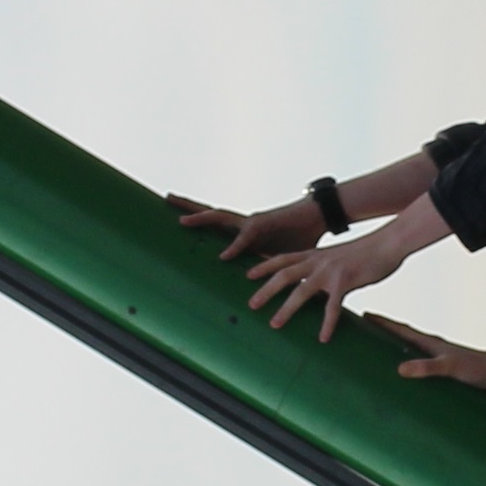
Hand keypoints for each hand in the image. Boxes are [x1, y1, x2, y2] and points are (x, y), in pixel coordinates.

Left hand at [172, 190, 320, 260]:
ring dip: (202, 218)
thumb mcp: (277, 259)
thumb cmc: (299, 237)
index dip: (198, 221)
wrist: (318, 218)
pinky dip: (235, 247)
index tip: (177, 219)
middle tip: (167, 198)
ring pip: (221, 217)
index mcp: (244, 232)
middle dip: (189, 207)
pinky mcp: (265, 225)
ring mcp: (252, 222)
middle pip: (211, 214)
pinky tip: (224, 256)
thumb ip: (265, 269)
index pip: (215, 223)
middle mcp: (243, 224)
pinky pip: (246, 236)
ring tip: (182, 220)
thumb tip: (261, 288)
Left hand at [244, 213, 434, 333]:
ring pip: (301, 291)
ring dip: (286, 309)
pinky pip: (333, 306)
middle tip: (251, 305)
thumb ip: (327, 268)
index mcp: (316, 254)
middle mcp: (318, 261)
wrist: (388, 243)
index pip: (283, 258)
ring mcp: (330, 271)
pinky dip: (327, 323)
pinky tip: (323, 338)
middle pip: (284, 275)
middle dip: (265, 290)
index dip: (264, 265)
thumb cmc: (367, 252)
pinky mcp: (346, 281)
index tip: (248, 274)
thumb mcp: (339, 257)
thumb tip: (321, 283)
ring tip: (274, 324)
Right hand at [356, 314, 485, 392]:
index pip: (401, 329)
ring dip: (393, 353)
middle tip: (363, 333)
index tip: (364, 315)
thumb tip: (401, 369)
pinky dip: (407, 371)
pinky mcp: (443, 373)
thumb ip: (427, 367)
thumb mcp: (450, 368)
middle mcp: (431, 350)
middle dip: (382, 335)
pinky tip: (403, 381)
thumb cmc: (478, 370)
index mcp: (430, 344)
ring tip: (375, 357)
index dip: (383, 322)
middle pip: (401, 339)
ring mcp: (437, 360)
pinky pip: (418, 369)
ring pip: (409, 354)